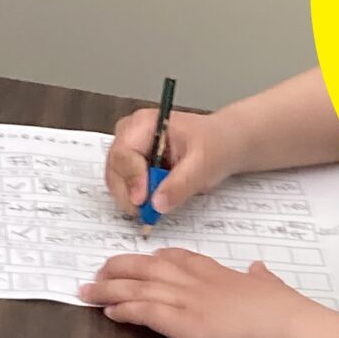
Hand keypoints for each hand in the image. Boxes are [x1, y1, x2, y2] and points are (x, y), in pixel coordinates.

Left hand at [79, 249, 323, 337]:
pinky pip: (144, 312)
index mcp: (218, 273)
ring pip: (138, 286)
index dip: (153, 258)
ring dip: (109, 289)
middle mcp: (197, 281)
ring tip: (88, 291)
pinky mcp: (183, 324)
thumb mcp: (272, 287)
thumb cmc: (285, 313)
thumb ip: (262, 278)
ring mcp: (188, 301)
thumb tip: (259, 270)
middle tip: (99, 271)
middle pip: (148, 267)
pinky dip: (123, 309)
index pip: (177, 258)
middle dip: (119, 267)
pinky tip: (108, 312)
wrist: (288, 328)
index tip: (139, 260)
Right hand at [105, 106, 243, 214]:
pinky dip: (137, 199)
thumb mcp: (203, 164)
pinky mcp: (133, 165)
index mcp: (145, 124)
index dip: (132, 179)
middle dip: (128, 194)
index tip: (143, 200)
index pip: (125, 153)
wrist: (223, 144)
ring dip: (131, 199)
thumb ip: (181, 184)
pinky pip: (125, 187)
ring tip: (154, 208)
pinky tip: (154, 203)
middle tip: (147, 213)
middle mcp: (130, 134)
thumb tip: (157, 204)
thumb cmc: (214, 145)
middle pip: (115, 168)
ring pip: (116, 180)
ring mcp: (129, 150)